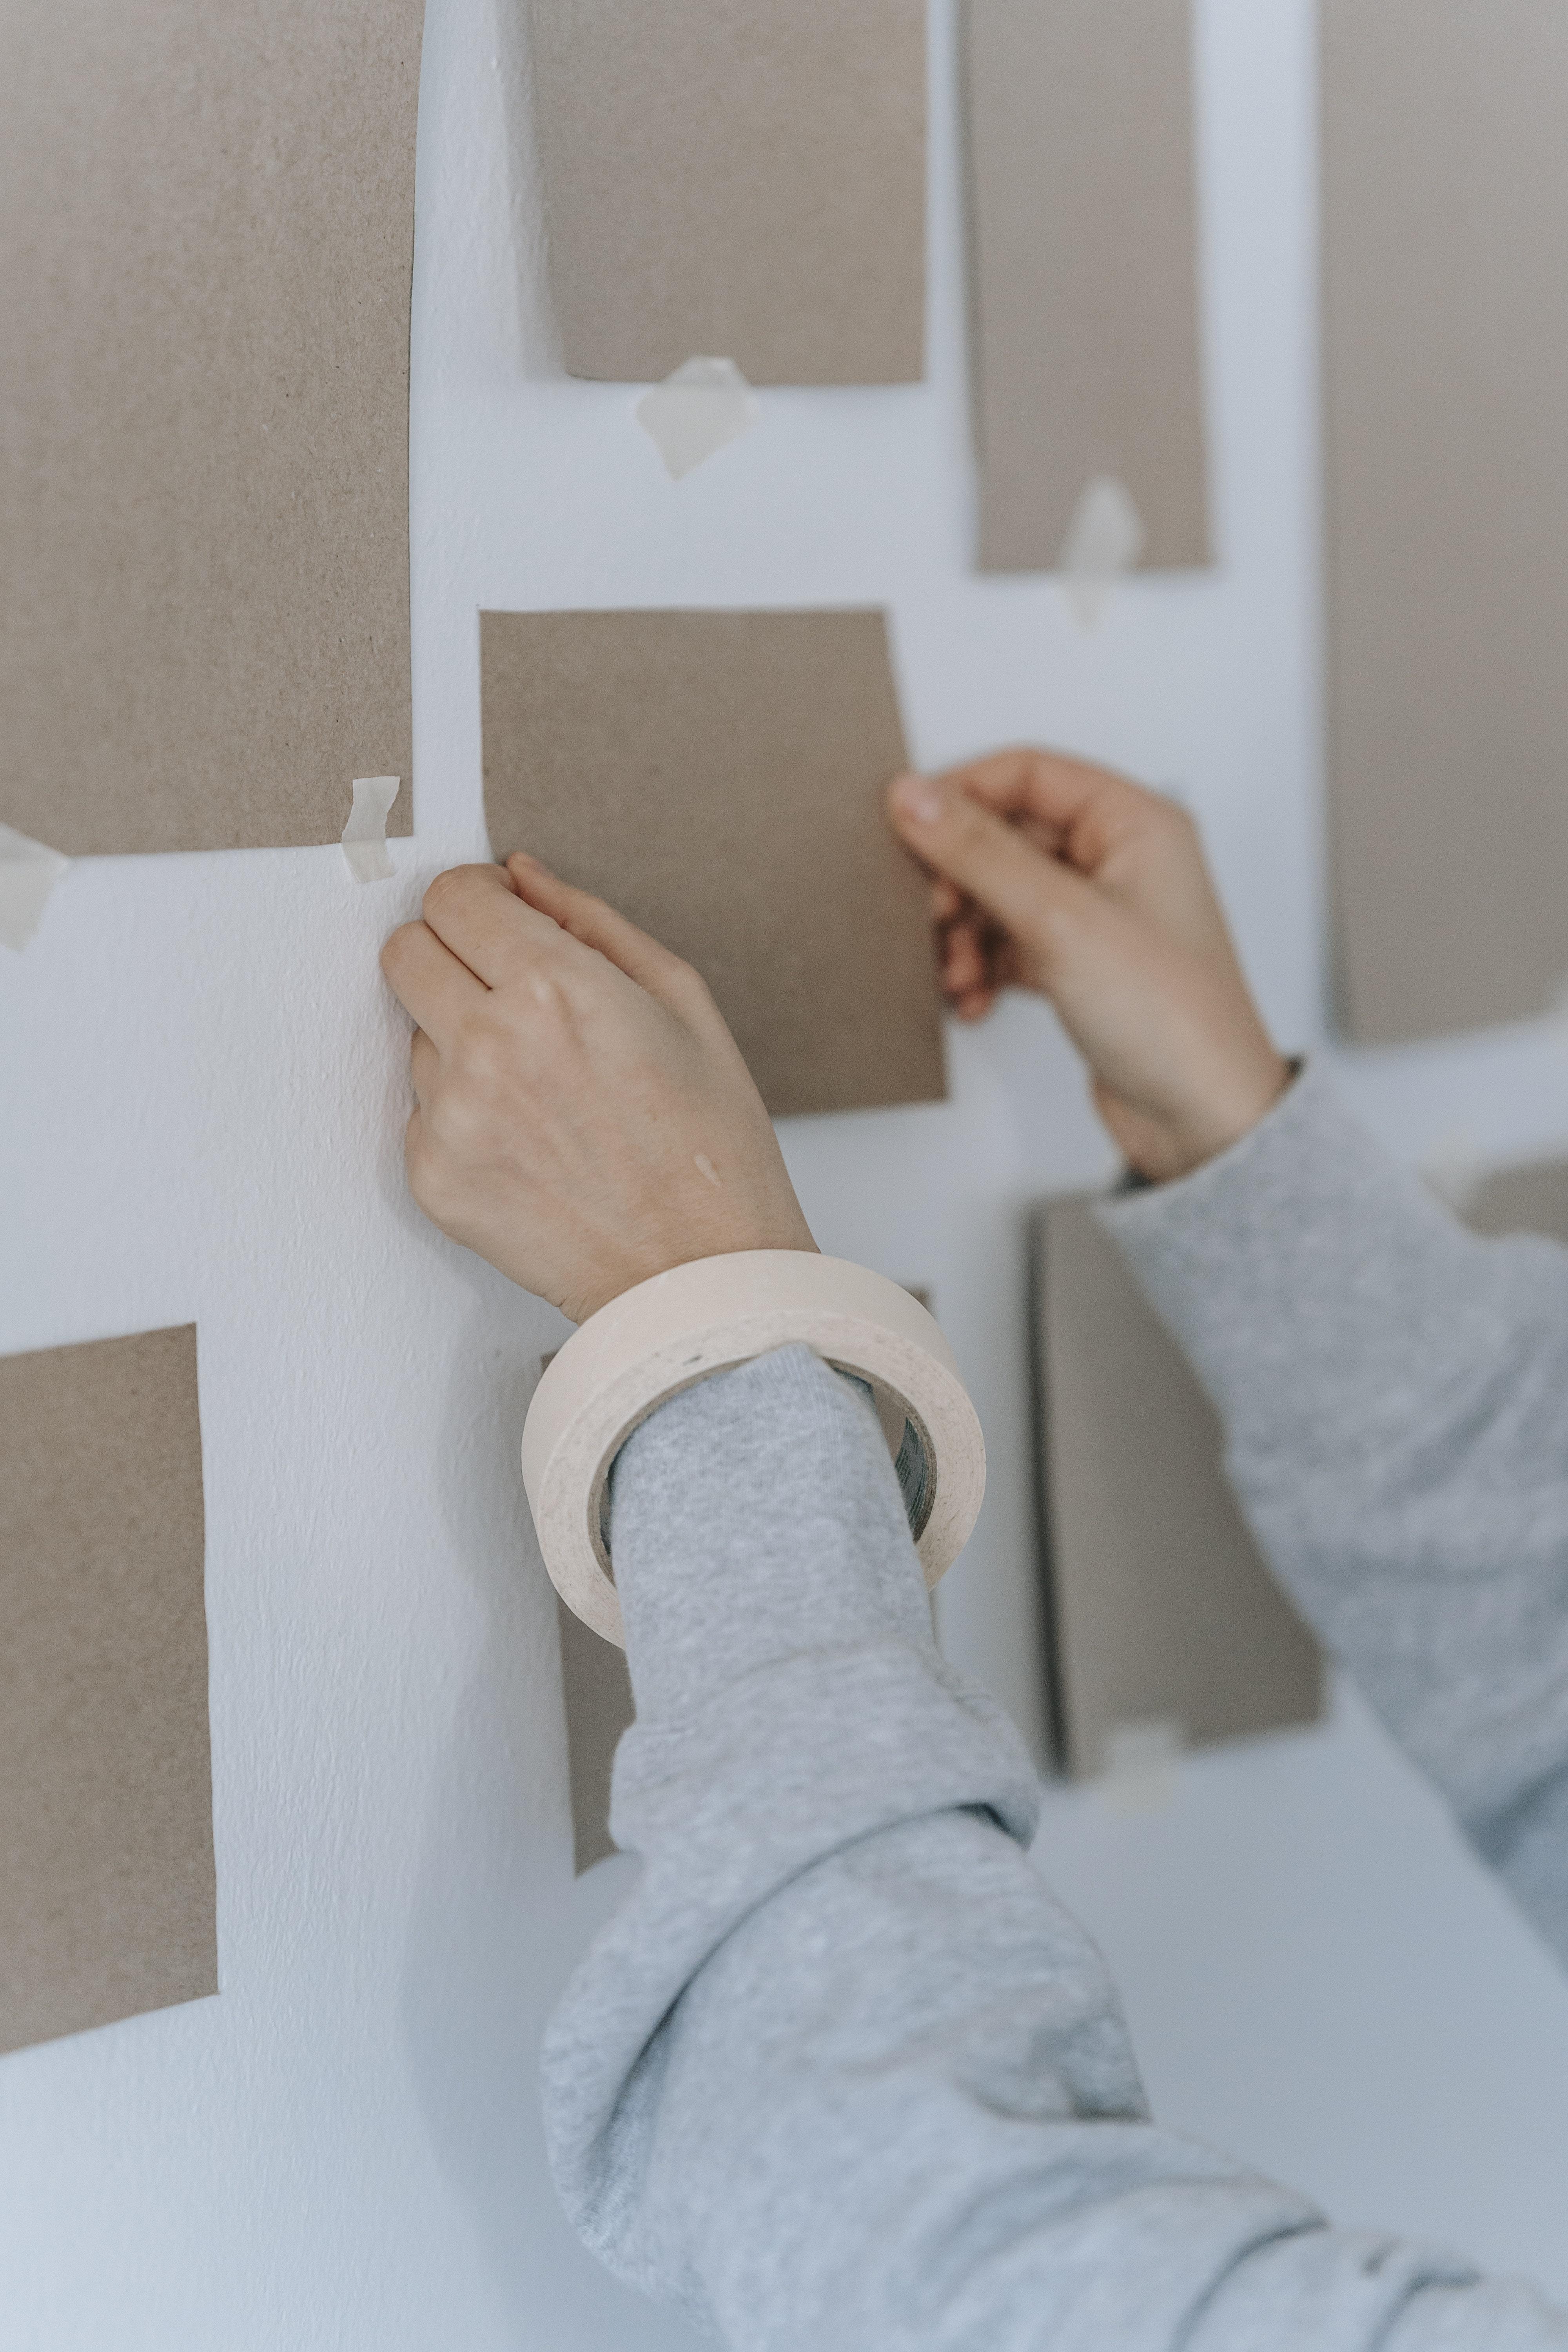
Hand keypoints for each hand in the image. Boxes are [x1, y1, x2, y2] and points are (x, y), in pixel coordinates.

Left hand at [380, 858, 815, 1323]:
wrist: (699, 1274)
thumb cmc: (708, 1140)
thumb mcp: (681, 1000)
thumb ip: (590, 922)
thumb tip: (519, 873)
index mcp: (554, 987)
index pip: (452, 898)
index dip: (478, 900)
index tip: (500, 918)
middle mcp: (488, 1045)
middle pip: (404, 953)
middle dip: (448, 952)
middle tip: (503, 986)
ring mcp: (452, 1118)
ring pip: (414, 1034)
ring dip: (461, 1040)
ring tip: (541, 1087)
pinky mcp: (433, 1178)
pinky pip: (423, 1110)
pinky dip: (464, 1112)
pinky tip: (530, 1140)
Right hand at [887, 750, 1289, 1182]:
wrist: (1202, 1120)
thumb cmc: (1171, 1019)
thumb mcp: (1060, 920)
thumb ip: (981, 852)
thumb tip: (913, 795)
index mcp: (1135, 822)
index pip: (1027, 774)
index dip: (961, 797)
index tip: (906, 831)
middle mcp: (1119, 860)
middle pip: (1005, 837)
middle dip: (958, 882)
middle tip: (931, 919)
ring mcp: (1099, 914)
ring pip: (1000, 895)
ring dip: (963, 933)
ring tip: (956, 975)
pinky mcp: (1080, 964)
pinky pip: (1008, 944)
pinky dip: (982, 968)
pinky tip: (973, 1000)